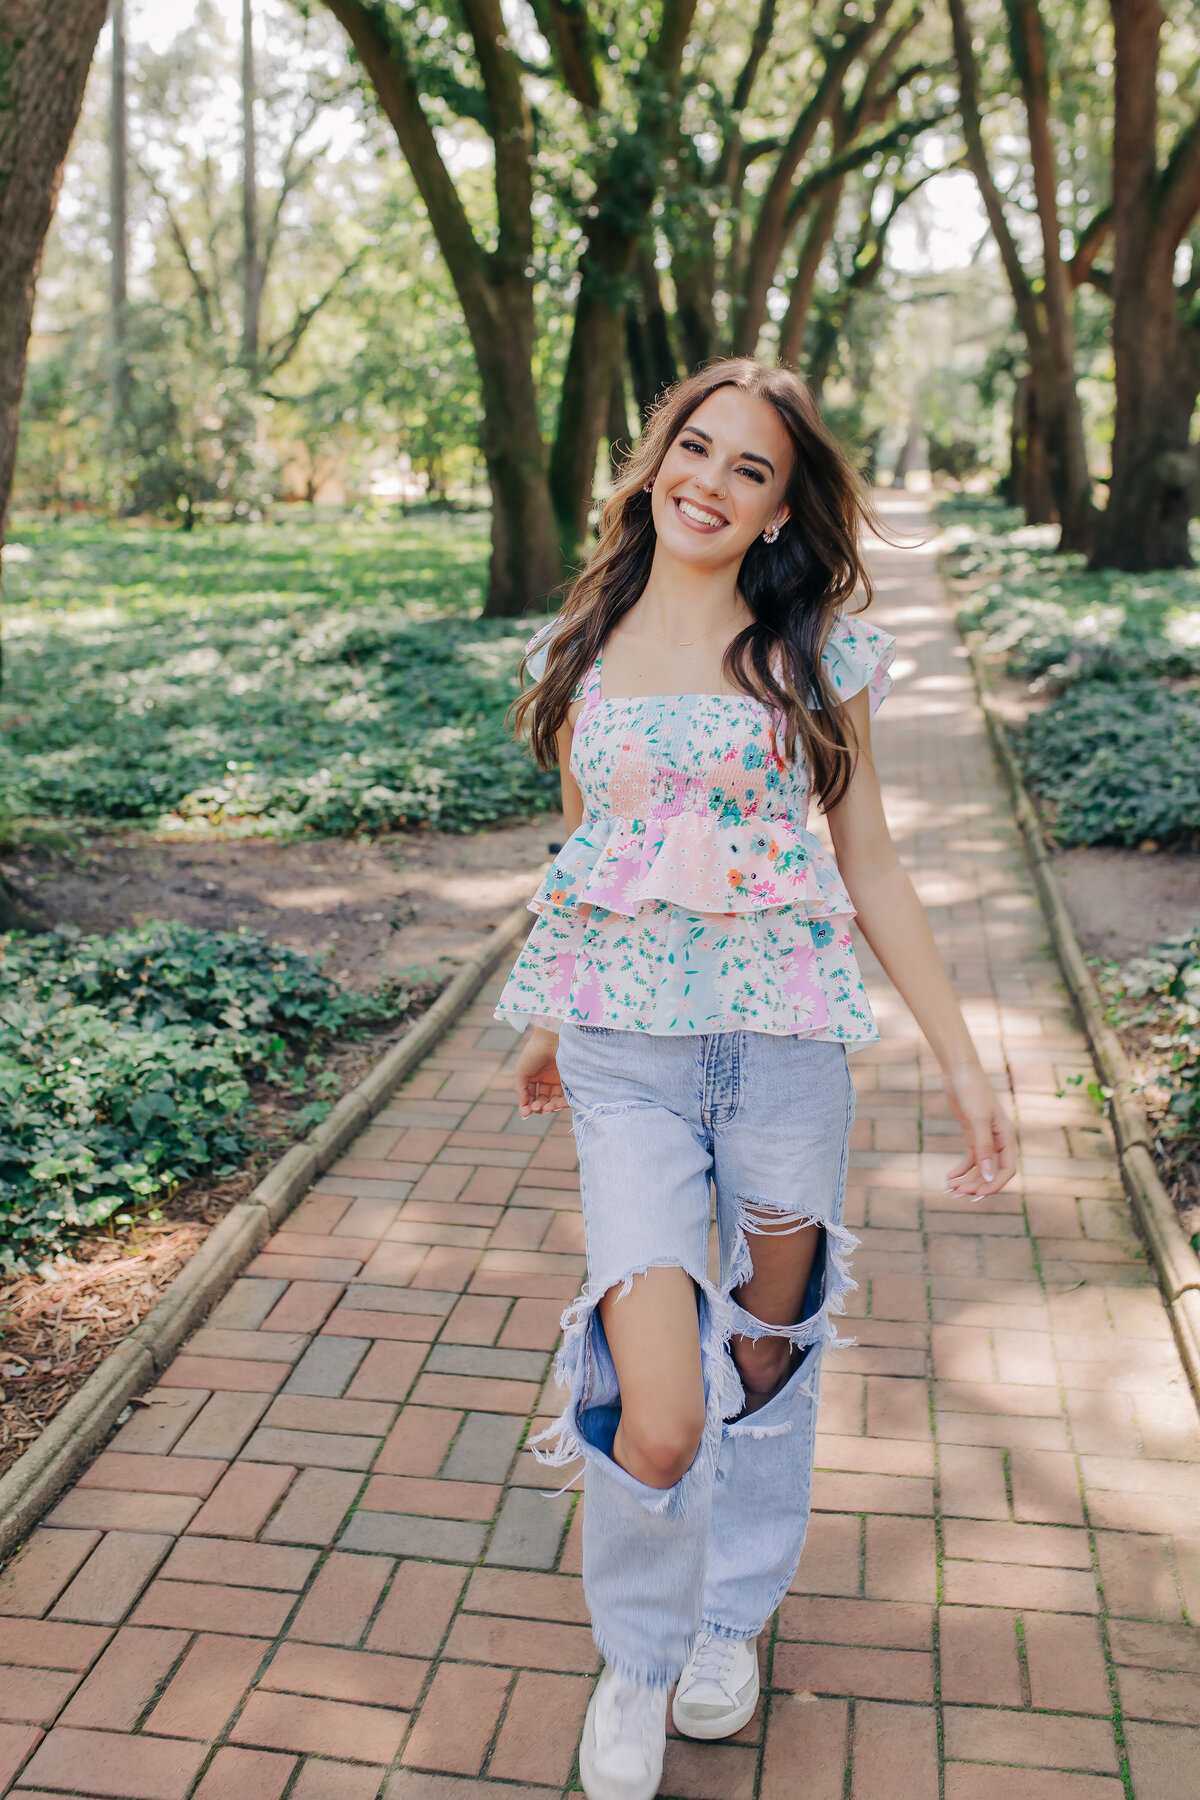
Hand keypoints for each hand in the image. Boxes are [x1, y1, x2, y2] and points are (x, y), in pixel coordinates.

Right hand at [513, 1026, 566, 1117]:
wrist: (550, 1039)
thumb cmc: (533, 1053)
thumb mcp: (521, 1073)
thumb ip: (521, 1092)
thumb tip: (524, 1112)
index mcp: (536, 1078)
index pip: (533, 1097)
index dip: (529, 1106)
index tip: (527, 1112)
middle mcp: (548, 1080)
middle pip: (544, 1101)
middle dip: (540, 1107)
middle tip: (538, 1108)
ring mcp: (560, 1080)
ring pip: (555, 1101)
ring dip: (550, 1108)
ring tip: (547, 1108)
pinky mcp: (571, 1080)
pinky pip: (567, 1097)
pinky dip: (561, 1104)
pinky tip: (555, 1105)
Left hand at [942, 1064, 1016, 1199]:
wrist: (959, 1070)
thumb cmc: (972, 1090)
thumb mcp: (978, 1119)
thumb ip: (984, 1148)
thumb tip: (988, 1176)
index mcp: (1007, 1137)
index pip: (1006, 1170)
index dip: (993, 1185)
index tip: (976, 1194)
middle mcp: (998, 1139)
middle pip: (992, 1171)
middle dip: (977, 1184)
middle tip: (958, 1193)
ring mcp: (985, 1137)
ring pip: (980, 1167)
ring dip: (967, 1180)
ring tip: (950, 1189)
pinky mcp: (972, 1133)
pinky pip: (970, 1158)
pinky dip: (960, 1169)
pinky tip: (949, 1177)